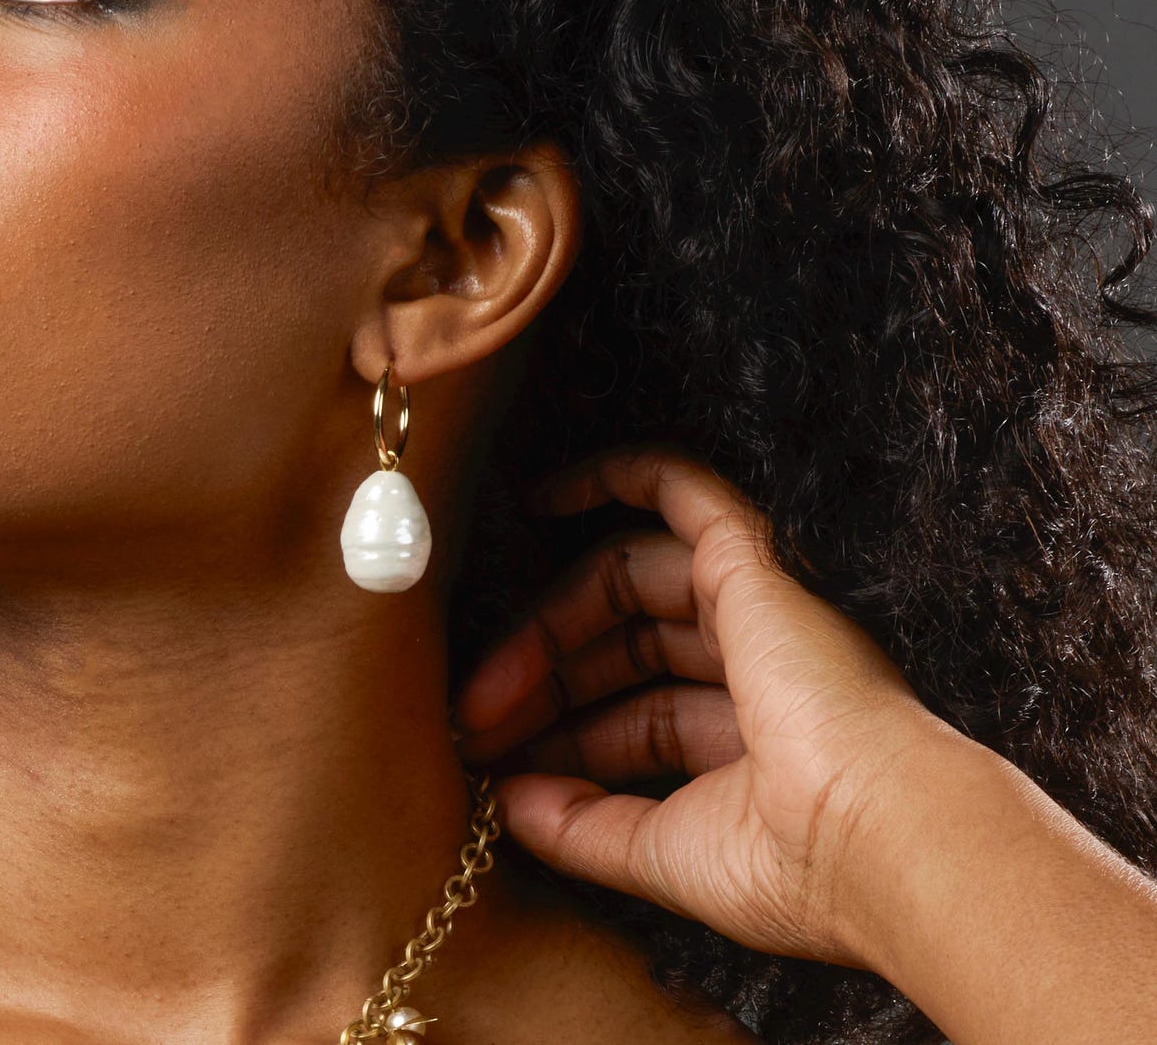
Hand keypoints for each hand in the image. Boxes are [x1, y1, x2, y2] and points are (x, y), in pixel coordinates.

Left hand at [452, 440, 962, 969]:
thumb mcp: (662, 855)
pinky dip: (617, 476)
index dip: (559, 736)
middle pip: (621, 647)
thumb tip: (504, 804)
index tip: (488, 764)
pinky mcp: (751, 564)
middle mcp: (757, 669)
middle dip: (540, 684)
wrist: (875, 838)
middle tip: (467, 722)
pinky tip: (542, 496)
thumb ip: (581, 827)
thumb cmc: (792, 866)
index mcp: (749, 741)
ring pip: (629, 584)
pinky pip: (683, 491)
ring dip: (544, 627)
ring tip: (474, 685)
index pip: (634, 718)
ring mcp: (757, 612)